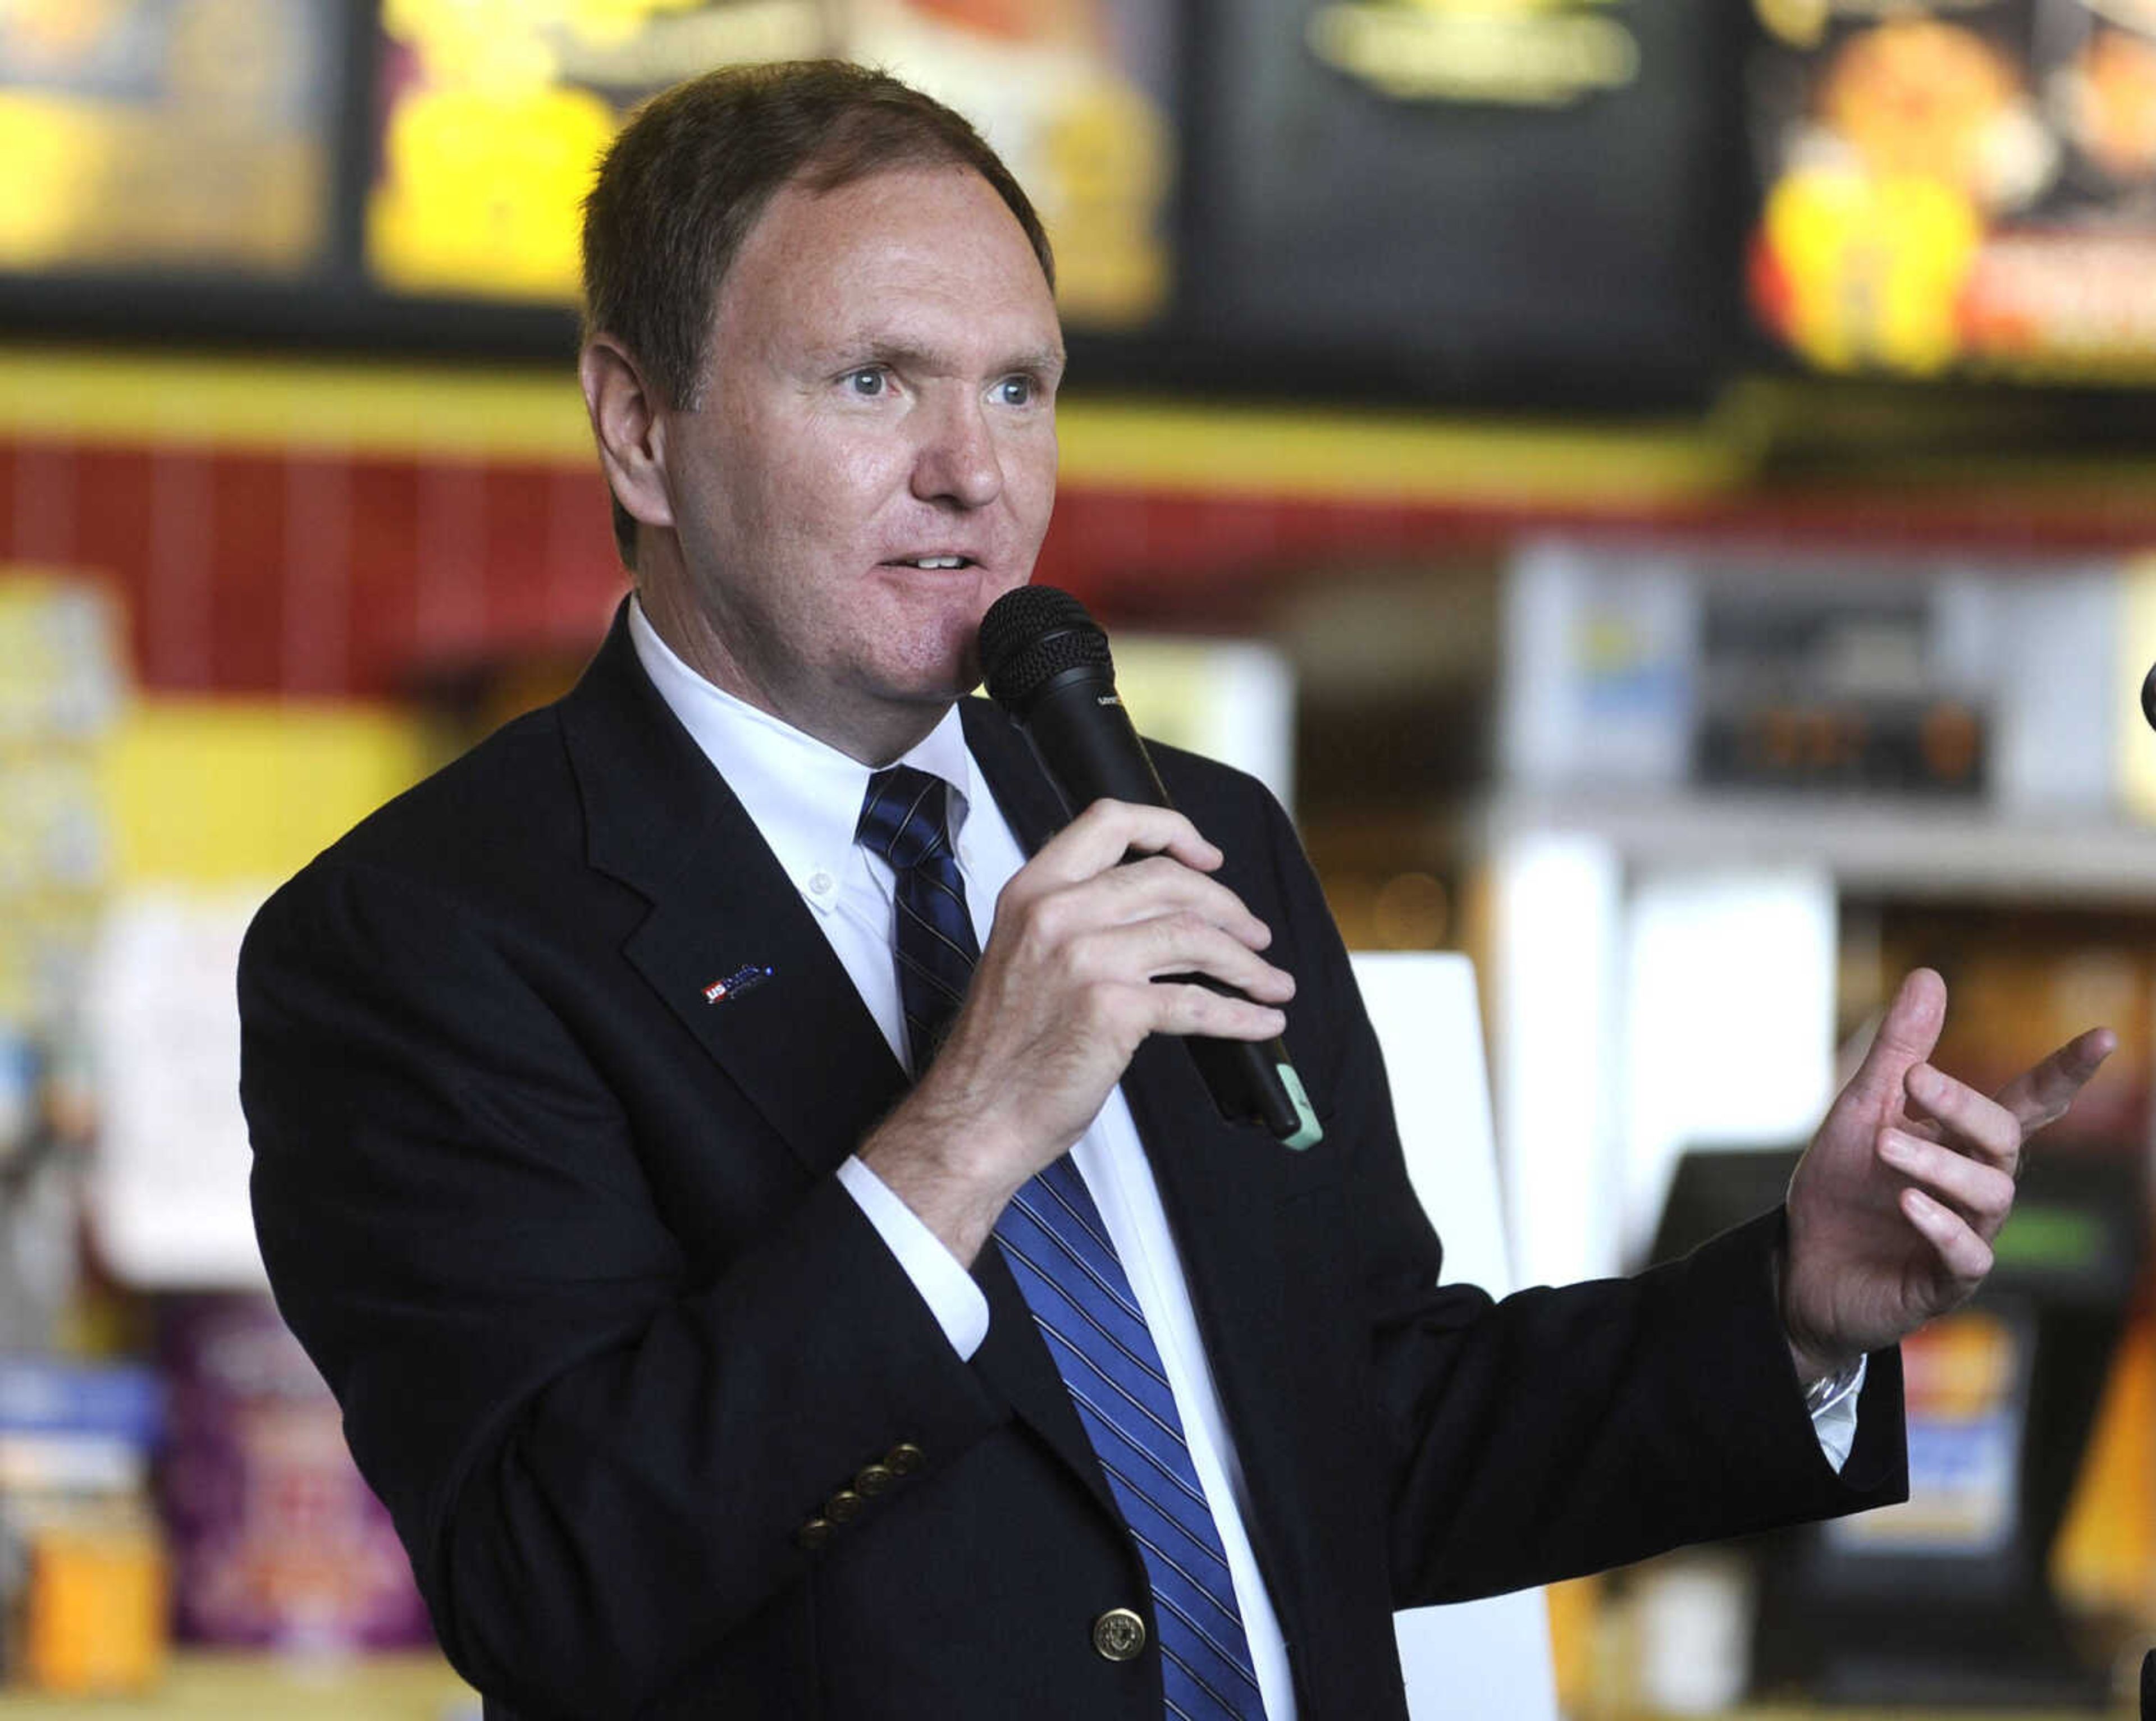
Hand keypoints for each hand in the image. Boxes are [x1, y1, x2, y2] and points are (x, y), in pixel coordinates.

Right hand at [859, 799, 1294, 1262]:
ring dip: (1247, 962)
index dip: (1172, 831)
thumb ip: (1075, 919)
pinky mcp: (1112, 1009)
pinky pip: (1198, 1002)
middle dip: (1228, 907)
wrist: (975, 1117)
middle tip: (1254, 934)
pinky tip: (1262, 1021)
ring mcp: (1086, 959)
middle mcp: (1057, 914)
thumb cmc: (1002, 1050)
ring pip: (1195, 937)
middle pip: (1169, 880)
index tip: (1207, 857)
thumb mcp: (1023, 954)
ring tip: (1270, 981)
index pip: (1110, 822)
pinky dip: (1242, 1013)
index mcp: (1032, 891)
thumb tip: (1156, 911)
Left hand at [1779, 967, 2114, 1382]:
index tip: (2104, 1036)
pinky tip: (1909, 1203)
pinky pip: (1967, 1255)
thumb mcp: (1861, 1109)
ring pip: (1988, 1193)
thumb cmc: (1841, 1186)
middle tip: (1912, 1080)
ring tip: (1884, 1146)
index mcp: (1965, 1141)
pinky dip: (1941, 1226)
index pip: (2029, 1103)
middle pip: (2004, 1138)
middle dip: (1964, 1106)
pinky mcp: (1945, 1282)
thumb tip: (1931, 973)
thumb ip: (1898, 1050)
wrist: (1800, 1264)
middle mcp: (1978, 1185)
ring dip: (1938, 1164)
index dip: (2066, 1073)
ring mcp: (1968, 1234)